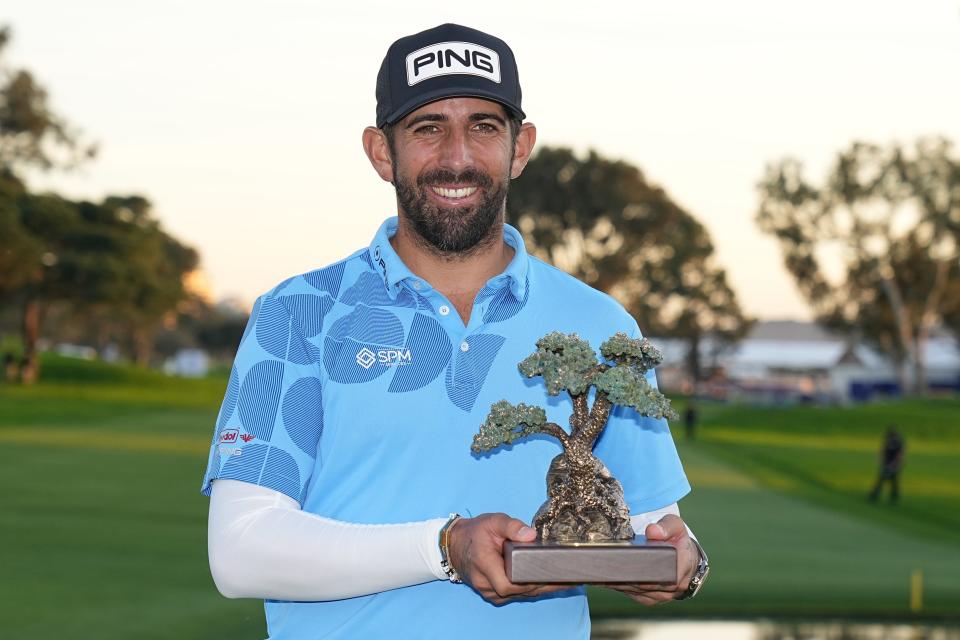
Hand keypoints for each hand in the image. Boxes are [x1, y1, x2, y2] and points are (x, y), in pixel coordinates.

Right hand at [448, 513, 570, 604]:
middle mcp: (485, 583)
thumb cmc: (475, 532)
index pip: (508, 584)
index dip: (529, 582)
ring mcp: (488, 591)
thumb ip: (511, 526)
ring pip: (519, 595)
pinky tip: (550, 584)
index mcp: (484, 564)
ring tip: (567, 582)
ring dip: (542, 589)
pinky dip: (532, 589)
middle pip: (518, 592)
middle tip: (569, 578)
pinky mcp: (494, 593)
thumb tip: (530, 535)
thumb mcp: (492, 521)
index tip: (551, 576)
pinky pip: (515, 595)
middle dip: (544, 586)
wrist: (455, 545)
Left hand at [607, 514, 697, 604]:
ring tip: (599, 568)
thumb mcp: (676, 526)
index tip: (623, 561)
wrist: (685, 559)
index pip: (660, 571)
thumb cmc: (678, 540)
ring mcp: (659, 596)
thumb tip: (652, 531)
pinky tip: (604, 577)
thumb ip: (666, 526)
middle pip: (643, 582)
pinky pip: (631, 593)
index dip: (641, 568)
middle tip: (604, 562)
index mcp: (681, 567)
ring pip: (635, 589)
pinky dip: (618, 585)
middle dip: (624, 573)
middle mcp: (672, 587)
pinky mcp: (648, 599)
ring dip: (617, 581)